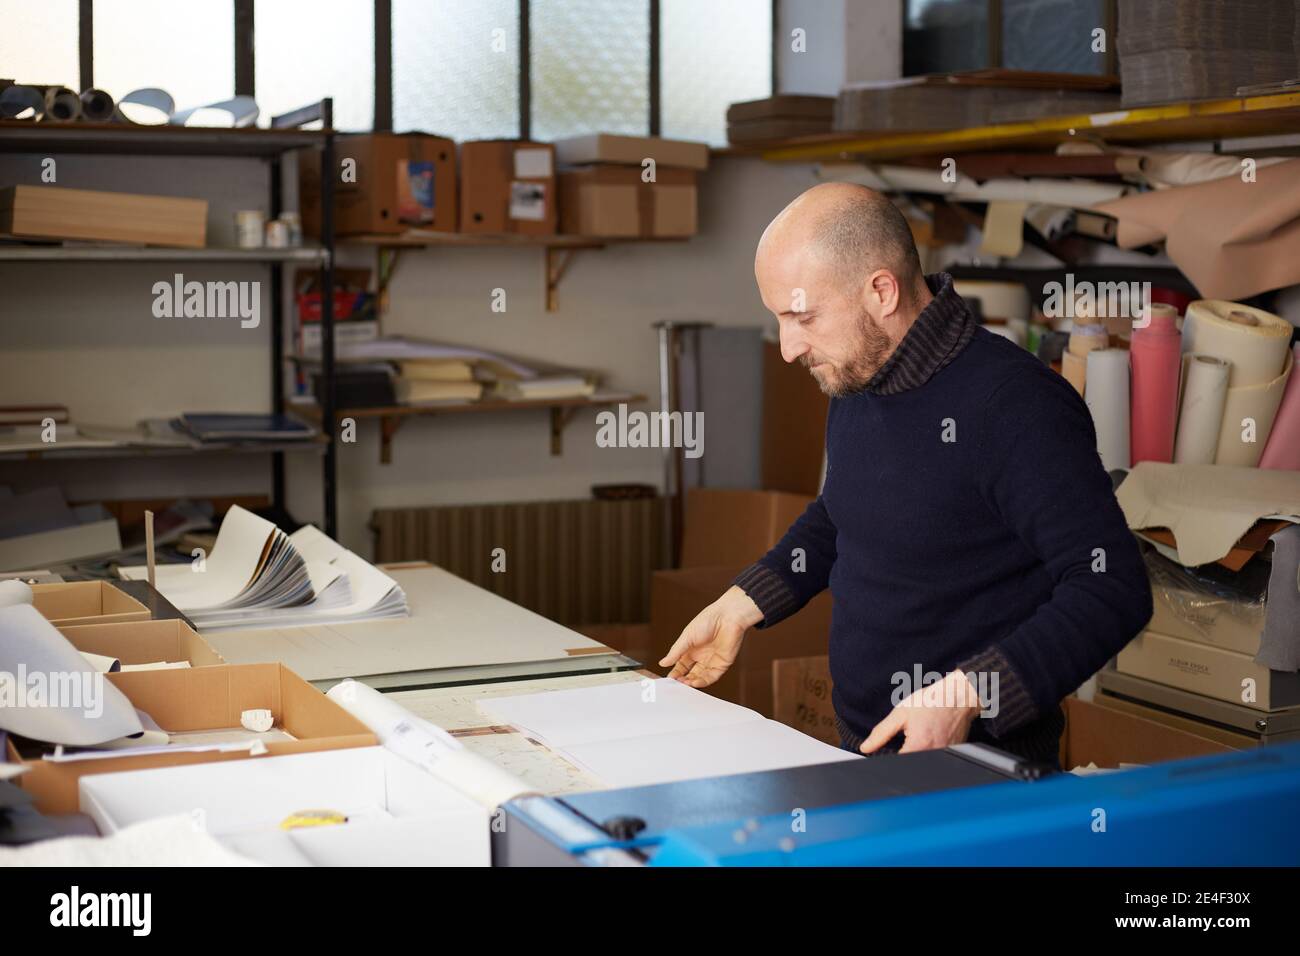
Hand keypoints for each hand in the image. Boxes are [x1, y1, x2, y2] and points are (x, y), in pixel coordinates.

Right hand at [659, 586, 763, 687]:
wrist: (727, 617)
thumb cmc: (707, 621)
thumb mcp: (687, 637)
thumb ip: (676, 652)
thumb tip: (663, 663)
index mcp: (691, 649)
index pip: (681, 666)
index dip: (675, 673)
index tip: (669, 679)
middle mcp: (701, 656)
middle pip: (690, 673)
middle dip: (683, 679)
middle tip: (676, 684)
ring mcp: (712, 660)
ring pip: (700, 677)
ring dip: (692, 682)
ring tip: (685, 684)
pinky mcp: (722, 664)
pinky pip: (712, 677)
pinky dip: (703, 682)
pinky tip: (695, 683)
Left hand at [860, 669, 981, 754]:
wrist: (957, 697)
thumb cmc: (932, 702)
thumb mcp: (900, 714)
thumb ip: (881, 733)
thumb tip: (866, 747)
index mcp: (917, 747)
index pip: (896, 764)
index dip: (889, 759)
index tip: (888, 751)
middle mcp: (932, 755)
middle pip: (911, 766)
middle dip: (904, 755)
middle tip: (910, 737)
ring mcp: (944, 757)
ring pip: (923, 763)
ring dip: (917, 753)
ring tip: (921, 734)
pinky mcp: (952, 755)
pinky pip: (935, 759)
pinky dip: (929, 751)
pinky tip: (930, 737)